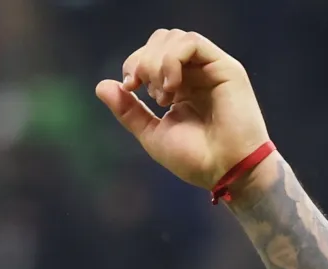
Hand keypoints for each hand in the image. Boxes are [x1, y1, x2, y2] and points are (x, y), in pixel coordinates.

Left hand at [95, 30, 271, 193]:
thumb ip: (129, 110)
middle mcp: (196, 74)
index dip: (134, 63)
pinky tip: (172, 87)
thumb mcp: (152, 134)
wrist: (225, 172)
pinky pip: (192, 43)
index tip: (129, 87)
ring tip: (163, 95)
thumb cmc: (195, 159)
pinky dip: (173, 60)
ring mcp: (211, 69)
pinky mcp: (225, 68)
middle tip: (142, 89)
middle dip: (143, 60)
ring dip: (157, 62)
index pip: (152, 54)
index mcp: (180, 87)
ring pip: (175, 38)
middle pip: (162, 40)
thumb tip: (101, 86)